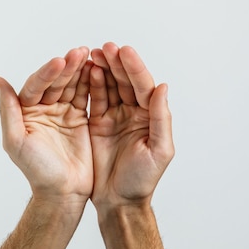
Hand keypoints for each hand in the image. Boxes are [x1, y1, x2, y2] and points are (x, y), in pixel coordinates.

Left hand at [0, 47, 92, 211]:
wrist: (63, 192)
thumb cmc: (37, 170)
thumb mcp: (17, 141)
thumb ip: (8, 110)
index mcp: (26, 111)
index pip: (36, 85)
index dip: (47, 73)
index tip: (59, 61)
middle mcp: (44, 108)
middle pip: (56, 81)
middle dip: (67, 66)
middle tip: (80, 52)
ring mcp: (63, 112)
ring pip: (72, 85)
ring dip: (81, 70)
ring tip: (92, 55)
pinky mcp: (81, 118)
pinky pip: (86, 96)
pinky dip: (93, 83)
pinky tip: (99, 70)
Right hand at [89, 42, 173, 210]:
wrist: (118, 201)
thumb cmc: (142, 180)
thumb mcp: (159, 150)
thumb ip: (161, 118)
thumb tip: (163, 87)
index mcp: (151, 117)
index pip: (144, 86)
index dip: (134, 68)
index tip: (123, 51)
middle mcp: (134, 113)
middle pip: (125, 82)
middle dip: (116, 63)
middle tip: (104, 47)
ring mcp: (115, 117)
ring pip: (109, 86)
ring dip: (102, 69)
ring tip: (91, 54)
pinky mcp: (97, 124)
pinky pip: (94, 99)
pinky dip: (90, 85)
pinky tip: (85, 71)